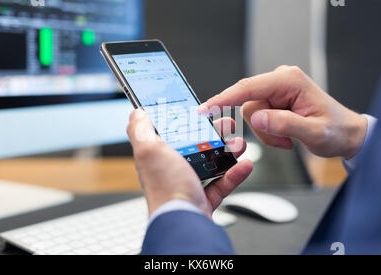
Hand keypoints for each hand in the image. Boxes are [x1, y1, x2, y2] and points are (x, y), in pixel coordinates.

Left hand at [127, 109, 252, 217]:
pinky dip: (234, 174)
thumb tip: (136, 114)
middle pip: (195, 144)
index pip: (170, 131)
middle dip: (214, 132)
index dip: (185, 119)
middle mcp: (172, 169)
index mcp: (158, 155)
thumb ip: (141, 130)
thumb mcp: (149, 151)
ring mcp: (188, 184)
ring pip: (211, 162)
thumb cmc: (165, 188)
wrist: (184, 221)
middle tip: (226, 124)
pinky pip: (222, 183)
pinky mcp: (203, 198)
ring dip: (227, 151)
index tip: (201, 110)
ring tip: (238, 143)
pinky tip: (244, 165)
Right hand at [198, 66, 367, 158]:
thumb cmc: (336, 130)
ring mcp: (276, 89)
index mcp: (289, 80)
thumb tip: (257, 118)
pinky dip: (268, 131)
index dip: (224, 99)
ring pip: (251, 113)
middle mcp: (281, 80)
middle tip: (282, 141)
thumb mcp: (314, 133)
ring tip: (287, 139)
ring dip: (266, 132)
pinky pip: (257, 117)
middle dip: (261, 127)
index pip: (248, 88)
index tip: (205, 109)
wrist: (345, 134)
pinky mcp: (274, 99)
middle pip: (248, 104)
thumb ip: (284, 125)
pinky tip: (285, 135)